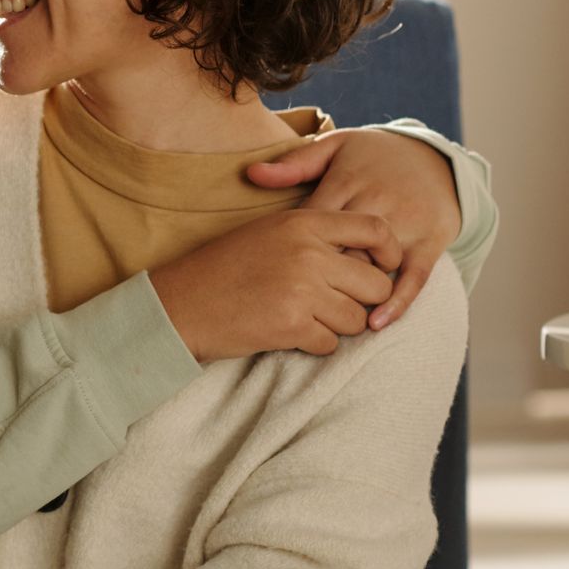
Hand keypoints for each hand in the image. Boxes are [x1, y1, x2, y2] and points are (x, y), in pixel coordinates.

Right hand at [147, 209, 398, 360]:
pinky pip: (330, 343)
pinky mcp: (292, 326)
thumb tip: (366, 256)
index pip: (375, 229)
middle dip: (362, 301)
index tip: (383, 268)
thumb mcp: (268, 233)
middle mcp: (307, 252)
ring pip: (356, 319)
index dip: (389, 252)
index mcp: (303, 223)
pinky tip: (288, 333)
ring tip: (303, 318)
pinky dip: (314, 344)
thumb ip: (314, 236)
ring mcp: (301, 290)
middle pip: (376, 284)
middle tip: (334, 305)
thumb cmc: (222, 269)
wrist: (179, 305)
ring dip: (336, 326)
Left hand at [246, 129, 460, 330]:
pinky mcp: (430, 242)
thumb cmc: (372, 157)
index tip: (276, 272)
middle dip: (317, 278)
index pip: (312, 223)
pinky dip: (397, 302)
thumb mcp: (334, 149)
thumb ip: (294, 164)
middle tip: (294, 302)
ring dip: (351, 295)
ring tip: (326, 318)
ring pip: (374, 266)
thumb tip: (252, 173)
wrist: (434, 157)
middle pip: (340, 249)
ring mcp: (406, 224)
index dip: (293, 252)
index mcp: (346, 182)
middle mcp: (377, 202)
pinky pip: (415, 277)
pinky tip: (376, 323)